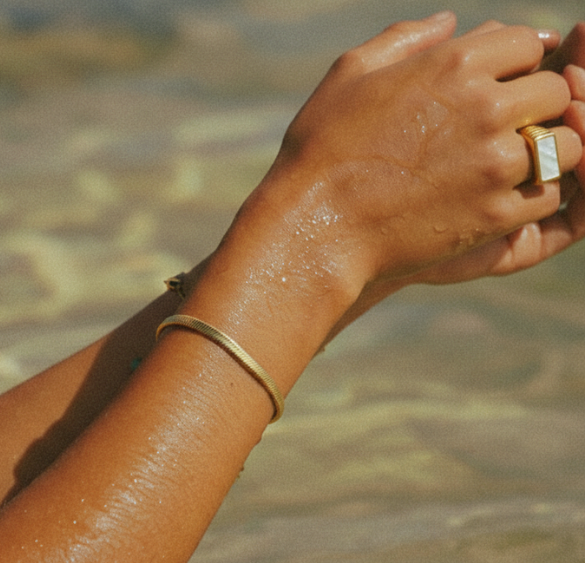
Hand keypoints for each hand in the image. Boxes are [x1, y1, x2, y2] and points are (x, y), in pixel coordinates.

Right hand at [322, 22, 584, 345]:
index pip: (526, 44)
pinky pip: (548, 195)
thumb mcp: (349, 76)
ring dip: (545, 151)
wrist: (315, 229)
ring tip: (509, 165)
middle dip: (535, 107)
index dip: (514, 66)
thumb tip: (450, 22)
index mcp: (453, 64)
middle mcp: (485, 108)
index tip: (494, 89)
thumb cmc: (321, 153)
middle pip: (554, 91)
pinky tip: (503, 197)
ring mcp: (494, 164)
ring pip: (564, 144)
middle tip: (505, 130)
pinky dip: (534, 195)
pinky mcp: (494, 214)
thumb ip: (403, 38)